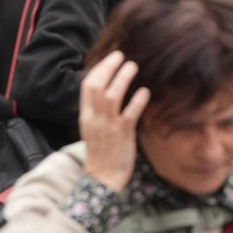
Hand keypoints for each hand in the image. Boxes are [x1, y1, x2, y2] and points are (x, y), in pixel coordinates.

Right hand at [79, 51, 148, 190]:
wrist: (103, 176)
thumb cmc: (102, 150)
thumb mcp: (94, 127)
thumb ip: (98, 109)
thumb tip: (109, 86)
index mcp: (86, 116)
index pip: (87, 87)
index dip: (99, 69)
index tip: (111, 57)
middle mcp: (95, 119)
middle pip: (96, 87)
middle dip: (108, 68)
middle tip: (121, 56)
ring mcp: (108, 126)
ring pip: (111, 97)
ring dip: (122, 79)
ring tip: (133, 66)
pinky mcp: (123, 135)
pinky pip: (129, 115)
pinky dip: (137, 101)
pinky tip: (145, 91)